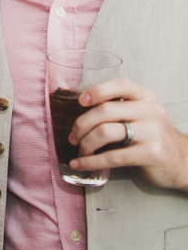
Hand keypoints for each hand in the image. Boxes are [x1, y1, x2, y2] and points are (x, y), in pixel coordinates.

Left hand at [69, 77, 187, 190]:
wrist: (180, 160)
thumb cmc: (151, 135)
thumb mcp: (141, 114)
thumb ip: (119, 107)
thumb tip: (80, 110)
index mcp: (146, 97)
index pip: (121, 85)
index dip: (98, 91)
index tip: (81, 102)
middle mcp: (150, 112)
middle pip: (105, 111)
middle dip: (82, 124)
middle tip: (73, 136)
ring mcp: (152, 133)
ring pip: (105, 132)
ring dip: (85, 143)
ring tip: (79, 150)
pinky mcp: (150, 154)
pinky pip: (112, 157)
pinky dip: (91, 161)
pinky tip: (79, 164)